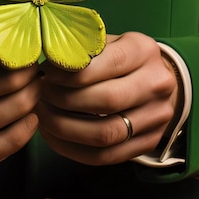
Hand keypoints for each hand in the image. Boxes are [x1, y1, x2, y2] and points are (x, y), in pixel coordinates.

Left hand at [36, 32, 178, 164]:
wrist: (155, 81)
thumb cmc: (119, 58)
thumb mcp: (107, 42)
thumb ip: (81, 49)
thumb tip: (47, 60)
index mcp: (144, 51)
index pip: (109, 63)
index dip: (73, 72)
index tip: (47, 74)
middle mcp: (157, 84)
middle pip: (108, 100)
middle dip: (65, 100)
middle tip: (41, 94)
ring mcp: (157, 118)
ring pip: (105, 133)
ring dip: (65, 127)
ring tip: (43, 115)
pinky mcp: (148, 143)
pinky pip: (104, 156)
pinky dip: (71, 148)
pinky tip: (52, 135)